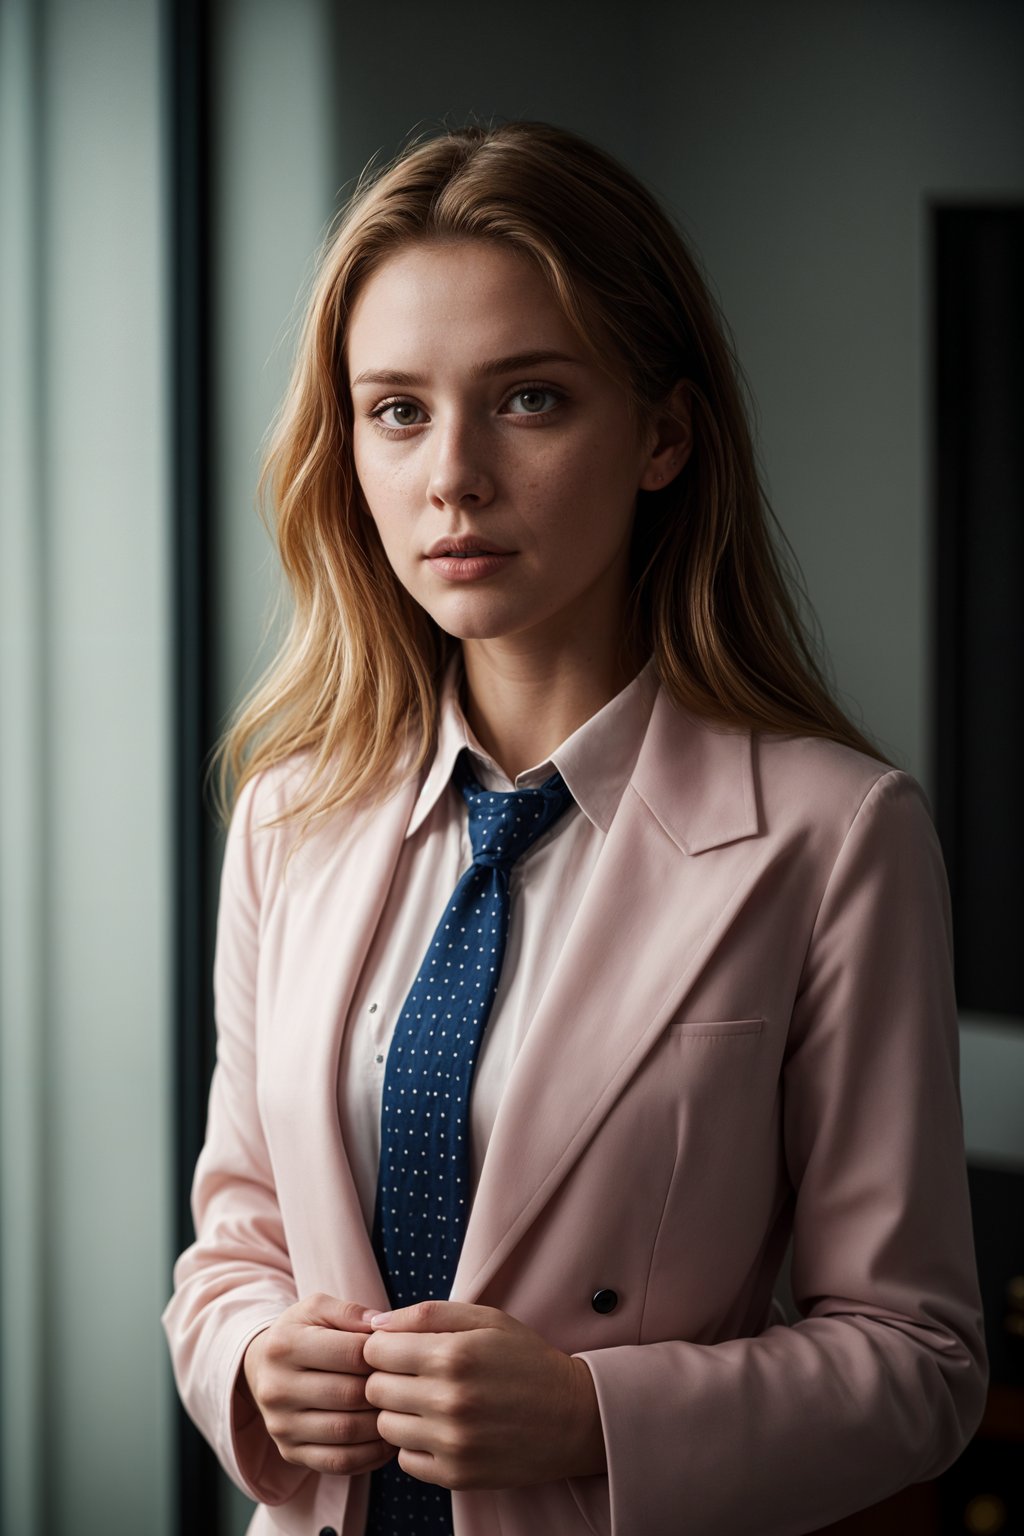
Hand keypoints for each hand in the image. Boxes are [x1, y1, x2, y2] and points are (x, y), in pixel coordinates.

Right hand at [241, 1293, 398, 1476]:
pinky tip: (388, 1440)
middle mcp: (277, 1388)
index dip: (382, 1354)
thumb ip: (350, 1313)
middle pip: (348, 1394)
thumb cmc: (303, 1333)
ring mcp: (281, 1425)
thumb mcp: (318, 1309)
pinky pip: (338, 1462)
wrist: (263, 1368)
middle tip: (407, 1385)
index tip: (399, 1353)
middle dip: (384, 1390)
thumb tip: (382, 1326)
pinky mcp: (290, 1452)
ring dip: (381, 1424)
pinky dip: (370, 1455)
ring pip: (345, 1432)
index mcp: (284, 1346)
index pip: (350, 1353)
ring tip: (402, 1411)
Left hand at [362, 1301, 605, 1490]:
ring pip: (385, 1426)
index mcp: (452, 1355)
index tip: (400, 1349)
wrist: (574, 1416)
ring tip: (428, 1402)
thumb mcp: (486, 1319)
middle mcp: (448, 1400)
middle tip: (415, 1375)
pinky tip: (440, 1429)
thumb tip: (376, 1324)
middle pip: (374, 1389)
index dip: (384, 1347)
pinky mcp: (456, 1475)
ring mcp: (452, 1443)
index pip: (376, 1351)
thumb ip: (427, 1314)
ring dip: (399, 1412)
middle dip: (387, 1378)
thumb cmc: (527, 1360)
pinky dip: (415, 1444)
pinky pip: (405, 1460)